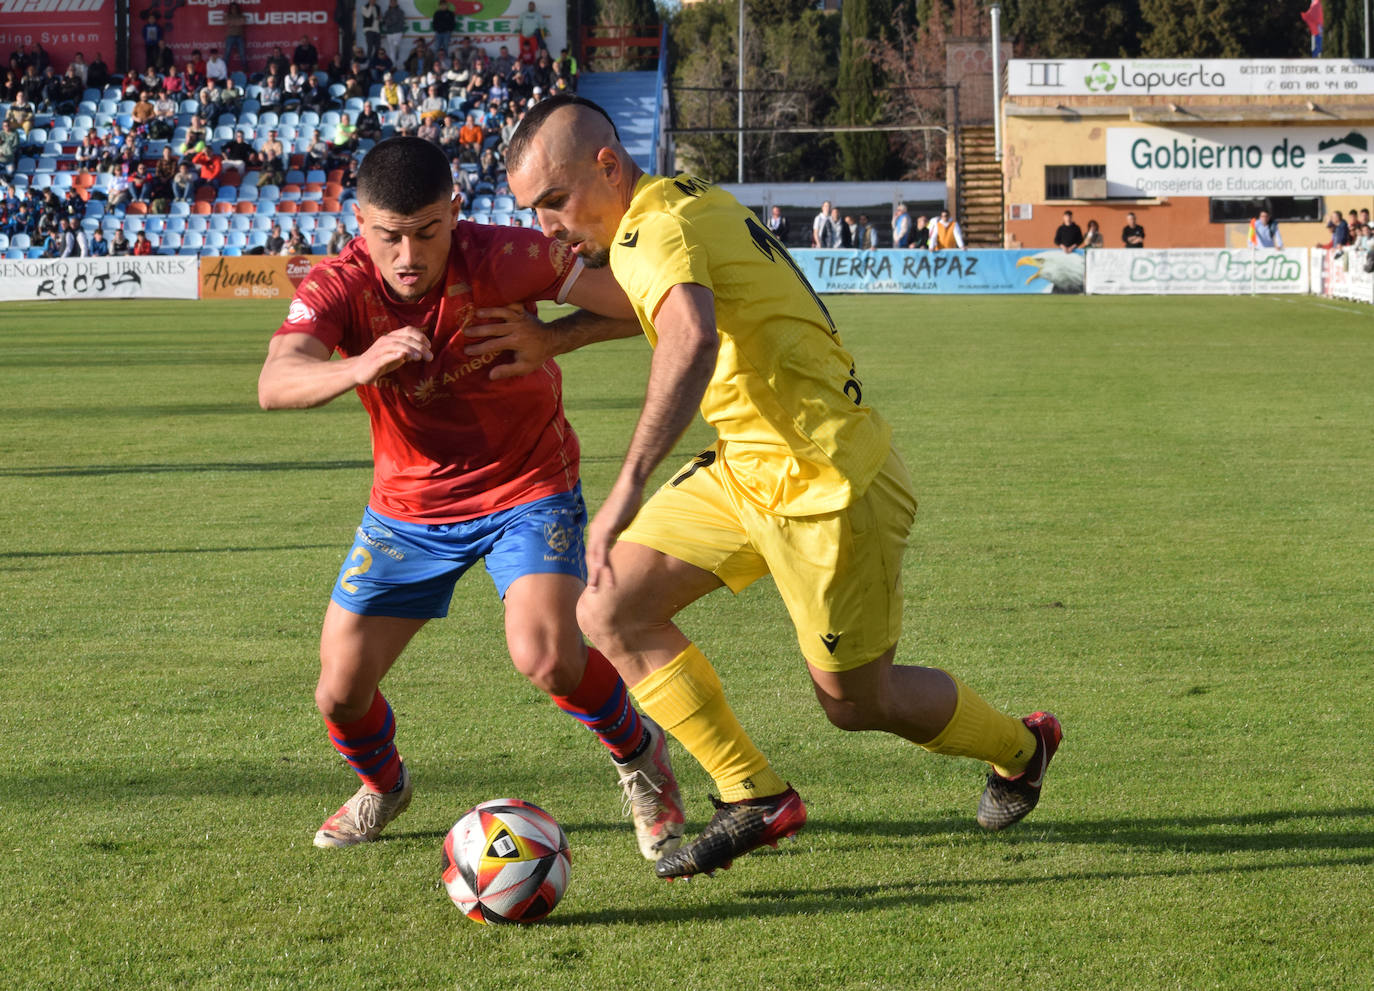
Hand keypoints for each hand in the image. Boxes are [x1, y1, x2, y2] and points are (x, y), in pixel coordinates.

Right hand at [354, 325, 431, 384]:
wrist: (360, 370)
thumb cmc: (381, 361)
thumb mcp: (397, 355)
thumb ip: (409, 352)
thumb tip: (423, 352)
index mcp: (392, 337)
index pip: (408, 330)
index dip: (420, 336)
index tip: (429, 347)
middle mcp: (386, 340)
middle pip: (405, 338)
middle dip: (420, 347)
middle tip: (429, 356)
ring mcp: (380, 350)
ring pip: (396, 345)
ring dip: (409, 350)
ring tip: (419, 357)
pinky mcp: (375, 361)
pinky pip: (385, 356)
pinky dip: (394, 355)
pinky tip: (402, 356)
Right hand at [464, 305, 557, 379]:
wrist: (553, 339)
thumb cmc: (537, 355)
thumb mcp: (524, 367)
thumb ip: (507, 371)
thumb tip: (490, 375)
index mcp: (516, 342)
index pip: (493, 345)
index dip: (479, 348)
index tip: (467, 351)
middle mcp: (517, 328)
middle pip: (494, 328)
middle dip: (478, 330)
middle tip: (465, 331)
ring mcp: (520, 318)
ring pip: (502, 312)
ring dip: (488, 311)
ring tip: (475, 313)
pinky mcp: (523, 311)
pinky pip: (512, 303)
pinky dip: (503, 301)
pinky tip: (492, 301)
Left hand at [584, 474, 643, 591]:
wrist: (630, 486)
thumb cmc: (630, 501)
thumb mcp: (626, 522)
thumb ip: (623, 533)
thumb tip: (627, 541)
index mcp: (599, 530)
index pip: (594, 553)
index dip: (594, 568)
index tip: (596, 581)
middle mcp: (596, 531)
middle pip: (591, 557)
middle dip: (592, 575)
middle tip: (593, 591)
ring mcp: (599, 529)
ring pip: (595, 555)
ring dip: (596, 572)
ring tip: (596, 588)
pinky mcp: (606, 526)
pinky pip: (602, 547)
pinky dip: (601, 559)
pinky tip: (601, 570)